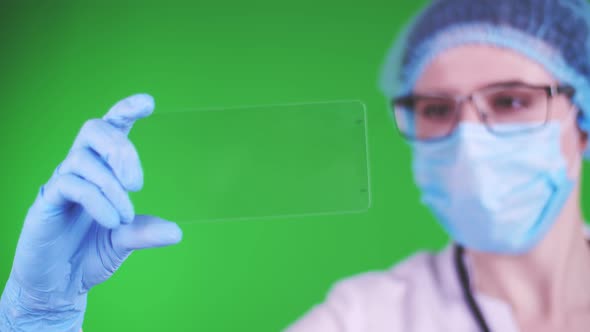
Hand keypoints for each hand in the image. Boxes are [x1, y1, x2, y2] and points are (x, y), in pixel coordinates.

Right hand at [0, 94, 182, 331]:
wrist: (59, 285)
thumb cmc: (89, 254)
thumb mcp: (124, 242)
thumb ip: (145, 232)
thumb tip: (176, 232)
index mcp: (102, 170)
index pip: (111, 128)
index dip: (126, 110)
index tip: (148, 103)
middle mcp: (80, 169)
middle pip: (93, 128)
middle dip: (121, 148)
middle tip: (138, 184)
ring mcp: (60, 183)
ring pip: (83, 159)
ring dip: (111, 187)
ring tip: (124, 217)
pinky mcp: (45, 202)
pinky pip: (70, 185)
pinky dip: (97, 201)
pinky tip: (112, 222)